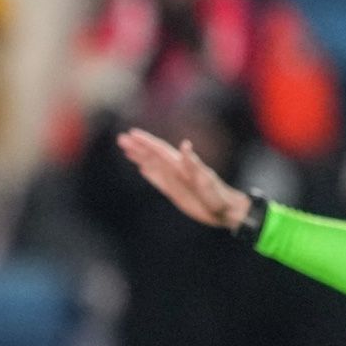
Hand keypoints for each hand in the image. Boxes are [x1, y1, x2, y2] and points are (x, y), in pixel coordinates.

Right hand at [117, 128, 250, 229]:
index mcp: (181, 165)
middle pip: (153, 155)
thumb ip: (193, 163)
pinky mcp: (174, 191)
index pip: (160, 150)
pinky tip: (141, 168)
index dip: (146, 142)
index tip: (132, 134)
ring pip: (152, 165)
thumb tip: (184, 144)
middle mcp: (176, 170)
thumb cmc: (217, 196)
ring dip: (139, 157)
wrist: (225, 210)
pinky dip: (149, 173)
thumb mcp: (206, 180)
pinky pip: (158, 179)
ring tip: (125, 150)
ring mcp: (174, 180)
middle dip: (137, 146)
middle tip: (120, 139)